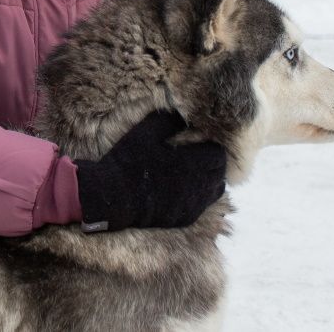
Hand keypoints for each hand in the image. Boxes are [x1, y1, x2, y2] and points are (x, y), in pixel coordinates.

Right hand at [74, 110, 226, 230]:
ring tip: (196, 173)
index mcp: (190, 163)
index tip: (201, 143)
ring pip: (216, 192)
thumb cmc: (128, 162)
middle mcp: (197, 186)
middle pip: (220, 174)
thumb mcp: (144, 133)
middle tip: (200, 156)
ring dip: (210, 180)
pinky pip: (202, 207)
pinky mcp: (184, 218)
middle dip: (214, 163)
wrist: (114, 197)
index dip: (212, 147)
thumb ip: (167, 121)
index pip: (218, 155)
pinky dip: (199, 197)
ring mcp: (191, 204)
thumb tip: (183, 115)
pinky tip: (185, 190)